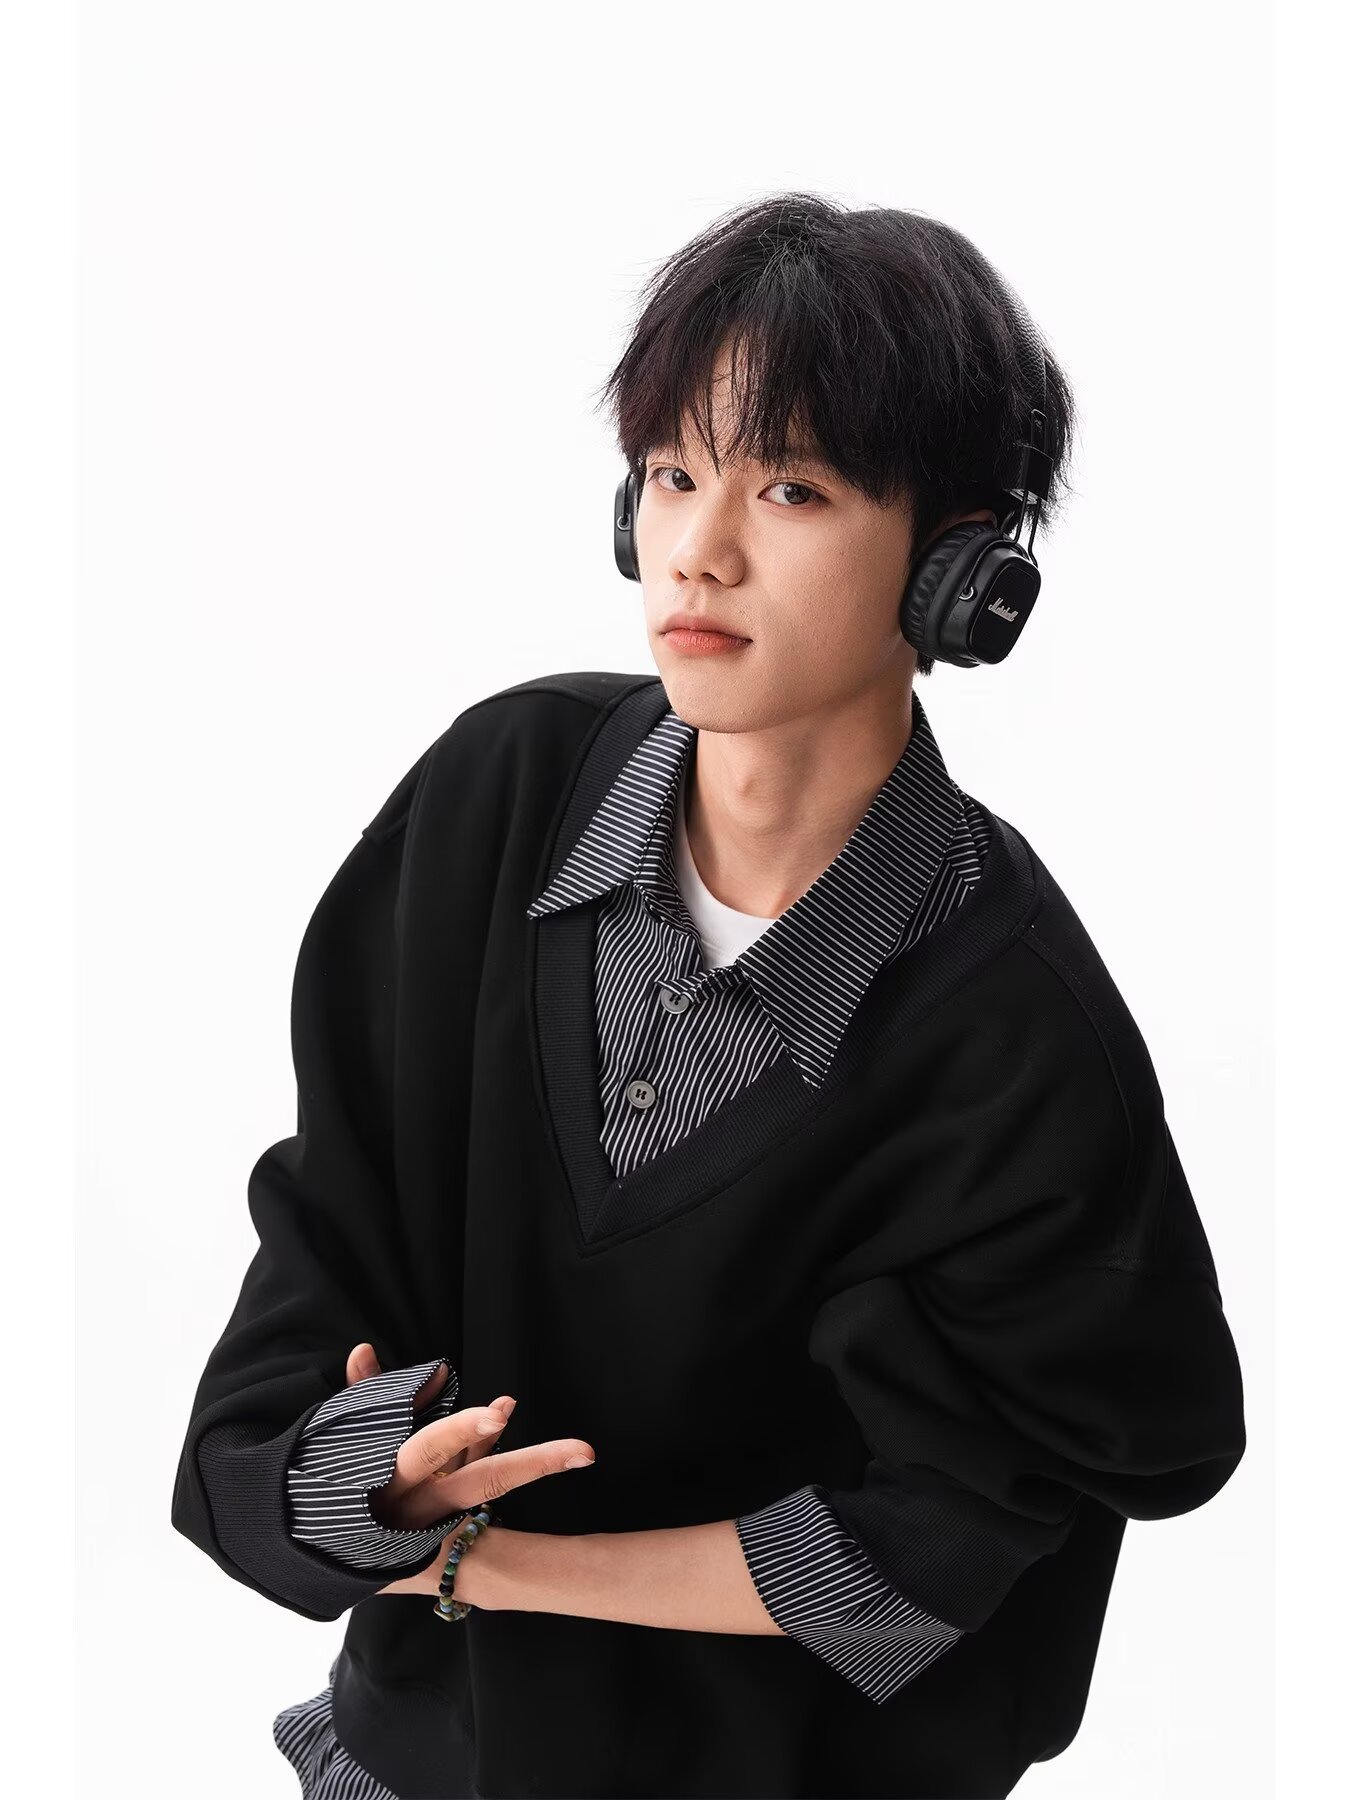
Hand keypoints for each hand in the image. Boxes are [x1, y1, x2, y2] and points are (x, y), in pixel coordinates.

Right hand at [340, 1343, 595, 1598]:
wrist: (312, 1550)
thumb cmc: (327, 1484)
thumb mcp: (341, 1442)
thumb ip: (363, 1398)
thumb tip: (365, 1347)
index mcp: (389, 1481)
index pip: (434, 1449)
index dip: (467, 1431)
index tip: (502, 1411)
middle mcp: (417, 1508)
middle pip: (484, 1485)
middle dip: (532, 1466)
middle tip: (582, 1452)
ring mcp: (433, 1527)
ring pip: (489, 1492)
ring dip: (532, 1466)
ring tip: (581, 1452)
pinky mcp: (439, 1537)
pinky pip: (474, 1491)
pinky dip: (486, 1455)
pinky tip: (503, 1419)